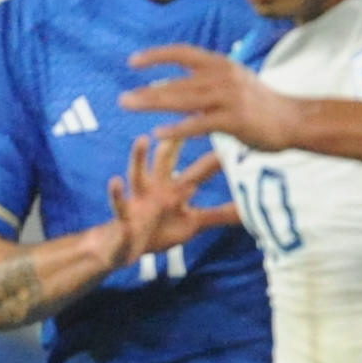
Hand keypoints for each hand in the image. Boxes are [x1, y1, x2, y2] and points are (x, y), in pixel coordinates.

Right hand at [105, 132, 242, 268]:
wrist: (121, 249)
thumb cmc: (157, 233)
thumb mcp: (192, 224)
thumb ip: (218, 215)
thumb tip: (247, 211)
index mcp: (175, 188)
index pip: (201, 168)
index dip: (218, 154)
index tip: (235, 132)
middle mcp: (156, 187)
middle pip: (168, 159)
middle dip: (178, 140)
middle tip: (189, 113)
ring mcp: (139, 199)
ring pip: (138, 173)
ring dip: (140, 157)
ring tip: (143, 139)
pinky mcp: (124, 215)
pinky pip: (118, 203)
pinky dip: (116, 194)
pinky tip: (114, 181)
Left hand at [118, 43, 305, 153]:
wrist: (294, 119)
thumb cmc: (260, 104)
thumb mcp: (232, 83)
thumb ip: (204, 83)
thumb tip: (169, 87)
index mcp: (221, 64)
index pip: (183, 53)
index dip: (157, 55)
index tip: (133, 61)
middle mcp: (223, 76)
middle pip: (177, 81)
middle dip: (147, 91)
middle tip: (122, 100)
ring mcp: (229, 97)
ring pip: (184, 100)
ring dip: (154, 104)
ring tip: (130, 107)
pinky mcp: (235, 120)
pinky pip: (200, 124)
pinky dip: (178, 128)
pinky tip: (159, 133)